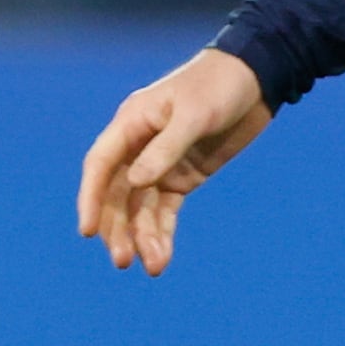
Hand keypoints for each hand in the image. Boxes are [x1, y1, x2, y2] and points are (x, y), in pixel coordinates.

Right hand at [76, 47, 272, 272]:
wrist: (256, 79)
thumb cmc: (219, 85)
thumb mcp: (194, 114)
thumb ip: (166, 149)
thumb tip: (137, 183)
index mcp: (132, 123)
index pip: (100, 165)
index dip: (91, 199)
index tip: (88, 231)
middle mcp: (139, 146)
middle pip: (117, 194)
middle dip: (118, 228)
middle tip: (123, 260)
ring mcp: (161, 164)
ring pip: (141, 208)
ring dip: (143, 237)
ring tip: (153, 266)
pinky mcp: (183, 177)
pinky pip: (165, 210)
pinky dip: (162, 233)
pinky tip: (162, 257)